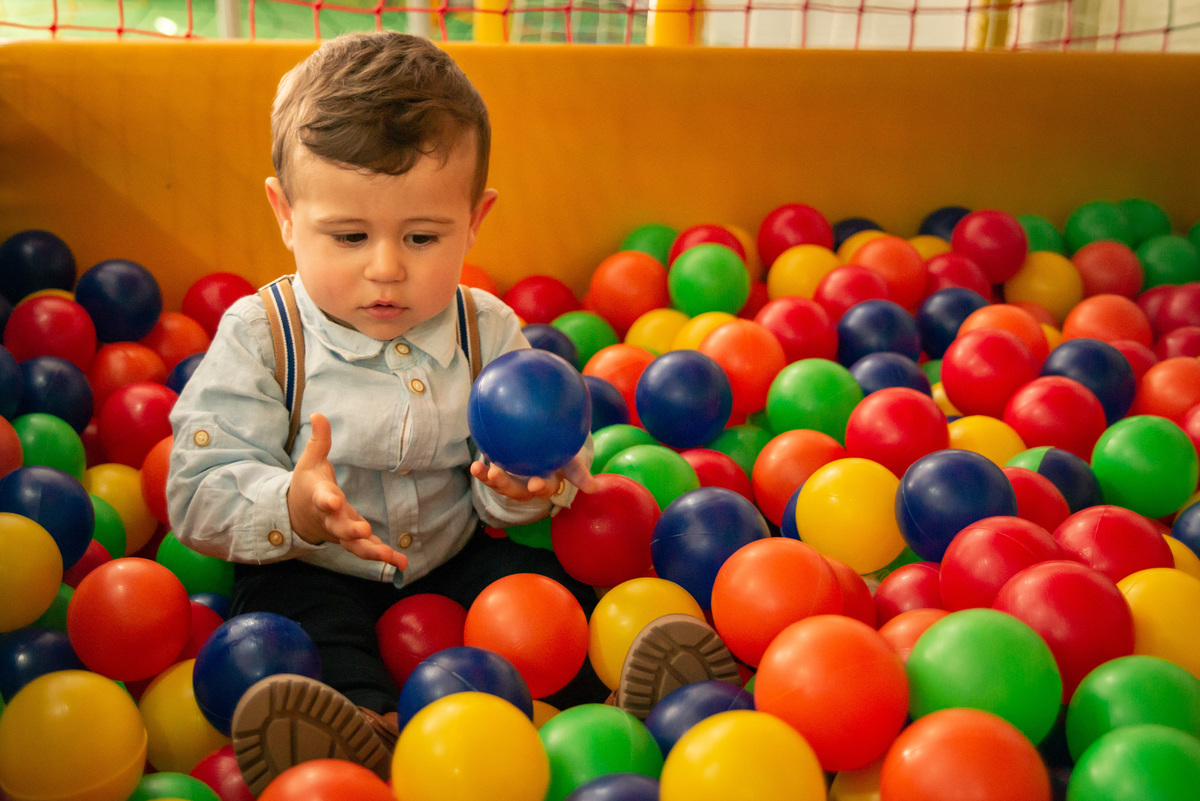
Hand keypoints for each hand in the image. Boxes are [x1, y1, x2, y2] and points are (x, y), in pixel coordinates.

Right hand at [288, 413, 407, 569]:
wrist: (297, 516)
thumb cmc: (307, 485)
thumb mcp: (310, 462)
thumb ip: (319, 441)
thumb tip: (318, 414)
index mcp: (319, 496)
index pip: (322, 498)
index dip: (326, 500)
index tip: (332, 501)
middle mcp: (329, 518)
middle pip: (339, 526)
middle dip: (350, 529)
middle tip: (363, 530)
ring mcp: (341, 532)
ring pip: (354, 545)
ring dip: (372, 551)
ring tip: (391, 556)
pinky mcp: (352, 539)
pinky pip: (367, 550)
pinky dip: (383, 557)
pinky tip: (402, 563)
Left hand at [469, 453, 597, 501]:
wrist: (540, 433)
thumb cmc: (559, 445)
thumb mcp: (569, 453)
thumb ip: (578, 470)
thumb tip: (594, 489)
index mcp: (547, 479)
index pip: (546, 486)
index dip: (541, 486)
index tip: (535, 483)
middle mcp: (528, 483)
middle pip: (519, 491)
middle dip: (509, 486)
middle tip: (498, 476)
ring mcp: (512, 478)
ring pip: (502, 486)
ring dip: (492, 480)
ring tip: (482, 470)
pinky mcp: (498, 471)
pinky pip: (488, 475)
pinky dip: (480, 473)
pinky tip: (474, 466)